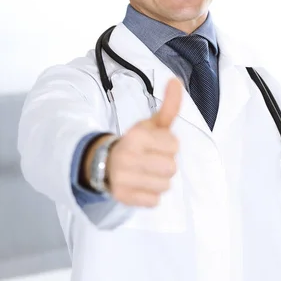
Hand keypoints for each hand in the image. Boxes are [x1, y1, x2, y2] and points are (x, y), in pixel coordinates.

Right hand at [106, 77, 182, 206]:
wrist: (104, 163)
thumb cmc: (136, 143)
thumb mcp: (151, 124)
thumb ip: (168, 105)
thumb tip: (176, 80)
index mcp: (136, 136)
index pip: (174, 146)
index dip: (169, 146)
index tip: (155, 145)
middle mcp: (128, 156)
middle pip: (172, 168)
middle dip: (165, 164)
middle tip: (151, 160)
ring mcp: (124, 178)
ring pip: (165, 186)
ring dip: (159, 181)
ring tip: (146, 173)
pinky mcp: (123, 197)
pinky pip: (154, 201)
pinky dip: (151, 195)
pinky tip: (141, 185)